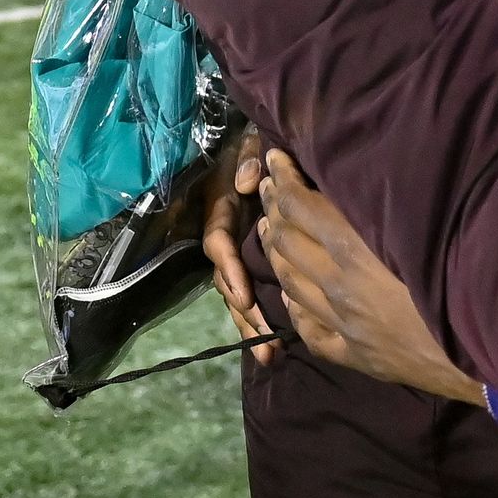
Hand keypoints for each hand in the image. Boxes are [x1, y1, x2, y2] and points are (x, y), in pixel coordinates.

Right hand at [202, 126, 274, 365]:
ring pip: (239, 295)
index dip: (231, 271)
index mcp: (219, 210)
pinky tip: (278, 345)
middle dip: (244, 314)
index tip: (244, 295)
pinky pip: (253, 293)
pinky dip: (261, 318)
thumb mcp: (248, 141)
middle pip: (228, 282)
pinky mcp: (253, 261)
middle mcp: (226, 236)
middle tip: (265, 341)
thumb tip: (245, 182)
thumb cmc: (255, 142)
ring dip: (252, 325)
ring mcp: (238, 251)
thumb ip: (246, 157)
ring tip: (271, 356)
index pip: (218, 245)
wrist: (267, 147)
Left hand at [257, 150, 483, 402]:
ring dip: (275, 253)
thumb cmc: (465, 274)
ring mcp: (343, 323)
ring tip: (268, 230)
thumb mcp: (427, 223)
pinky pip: (310, 330)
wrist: (485, 346)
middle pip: (289, 243)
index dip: (283, 180)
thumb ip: (395, 198)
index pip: (302, 207)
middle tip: (266, 186)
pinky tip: (291, 297)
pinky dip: (294, 308)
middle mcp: (340, 285)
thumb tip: (373, 167)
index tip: (275, 156)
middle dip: (274, 210)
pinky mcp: (355, 355)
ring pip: (291, 285)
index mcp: (355, 248)